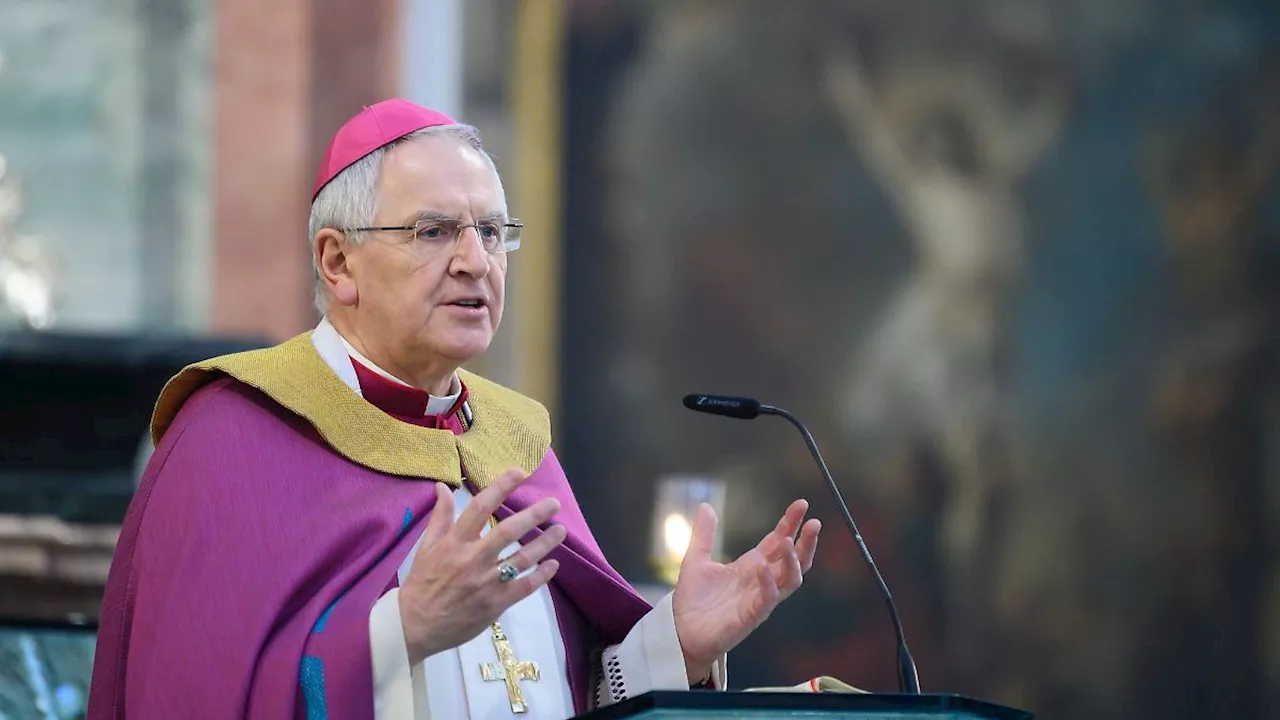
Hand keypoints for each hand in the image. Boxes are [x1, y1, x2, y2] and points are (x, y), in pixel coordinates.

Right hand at [398, 469, 565, 664]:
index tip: (519, 472)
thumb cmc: (422, 582)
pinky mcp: (495, 604)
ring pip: (522, 559)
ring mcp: (486, 583)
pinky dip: (541, 575)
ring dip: (545, 543)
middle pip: (508, 531)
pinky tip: (553, 564)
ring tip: (561, 531)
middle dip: (534, 515)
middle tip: (554, 503)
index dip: (501, 487)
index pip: (480, 508)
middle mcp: (473, 559)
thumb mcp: (426, 546)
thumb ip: (440, 516)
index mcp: (455, 543)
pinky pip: (524, 587)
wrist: (415, 626)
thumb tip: (443, 486)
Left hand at [672, 500, 819, 683]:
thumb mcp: (696, 560)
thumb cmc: (693, 600)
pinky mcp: (751, 616)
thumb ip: (704, 534)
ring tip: (789, 542)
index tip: (801, 504)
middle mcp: (761, 580)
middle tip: (814, 522)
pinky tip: (763, 567)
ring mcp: (759, 598)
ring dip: (793, 561)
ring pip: (791, 580)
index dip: (791, 523)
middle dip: (806, 541)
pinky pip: (768, 599)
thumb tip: (706, 505)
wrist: (680, 632)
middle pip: (794, 559)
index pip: (778, 540)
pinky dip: (769, 582)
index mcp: (752, 565)